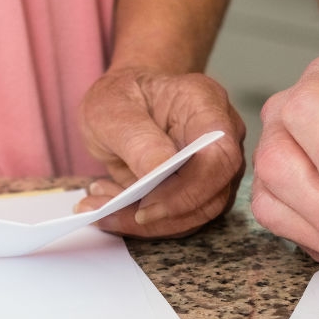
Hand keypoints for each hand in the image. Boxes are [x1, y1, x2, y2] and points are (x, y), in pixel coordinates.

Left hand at [76, 67, 245, 237]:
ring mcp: (214, 168)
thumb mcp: (112, 109)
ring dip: (145, 222)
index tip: (147, 205)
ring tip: (98, 205)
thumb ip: (138, 140)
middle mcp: (221, 139)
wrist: (124, 103)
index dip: (190, 189)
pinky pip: (177, 218)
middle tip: (108, 211)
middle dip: (161, 216)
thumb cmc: (122, 96)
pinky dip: (140, 221)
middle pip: (212, 195)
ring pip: (195, 214)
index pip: (220, 157)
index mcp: (206, 105)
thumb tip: (159, 174)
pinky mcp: (198, 190)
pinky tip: (108, 205)